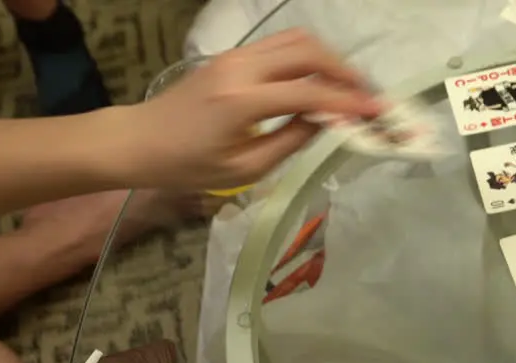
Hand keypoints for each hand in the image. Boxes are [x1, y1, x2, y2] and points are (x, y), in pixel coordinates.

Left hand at [119, 29, 382, 189]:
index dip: (348, 103)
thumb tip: (327, 123)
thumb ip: (290, 141)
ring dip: (329, 60)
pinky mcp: (233, 56)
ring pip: (296, 40)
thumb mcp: (244, 168)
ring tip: (348, 87)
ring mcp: (235, 56)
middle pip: (308, 52)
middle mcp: (241, 68)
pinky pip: (280, 46)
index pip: (309, 93)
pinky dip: (308, 58)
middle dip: (346, 73)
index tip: (377, 112)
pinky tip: (319, 81)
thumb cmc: (187, 166)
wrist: (138, 140)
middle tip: (368, 97)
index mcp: (242, 102)